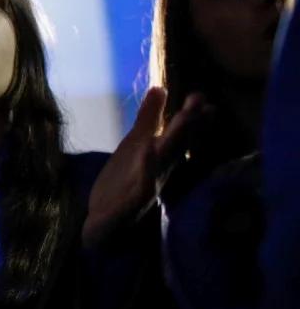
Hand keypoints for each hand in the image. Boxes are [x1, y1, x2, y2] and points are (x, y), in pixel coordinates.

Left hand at [82, 87, 207, 247]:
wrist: (103, 220)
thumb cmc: (122, 180)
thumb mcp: (134, 145)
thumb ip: (148, 118)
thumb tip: (160, 88)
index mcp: (159, 158)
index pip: (179, 136)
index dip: (192, 120)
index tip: (205, 99)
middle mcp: (157, 172)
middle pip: (175, 146)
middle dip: (187, 125)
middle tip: (199, 100)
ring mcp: (145, 188)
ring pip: (162, 164)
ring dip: (173, 143)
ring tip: (182, 120)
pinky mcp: (129, 204)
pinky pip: (140, 187)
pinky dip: (146, 171)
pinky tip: (148, 150)